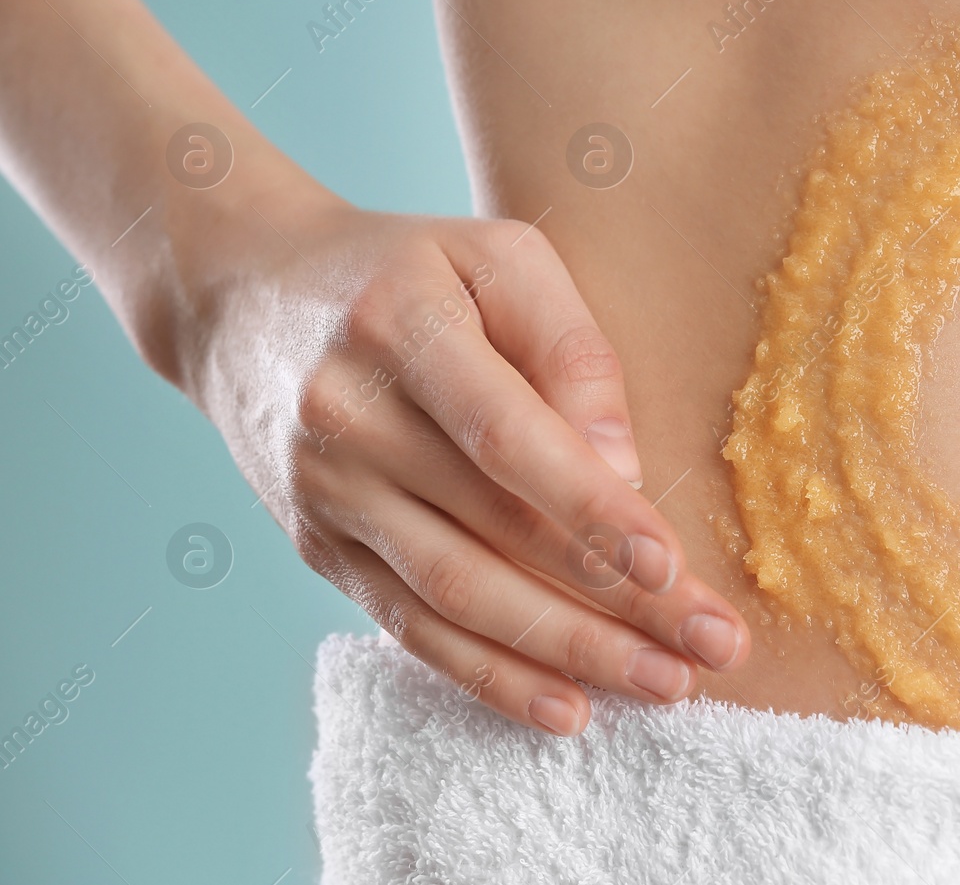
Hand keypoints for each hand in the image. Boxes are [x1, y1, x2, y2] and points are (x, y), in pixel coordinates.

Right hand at [182, 186, 748, 735]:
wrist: (241, 299)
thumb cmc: (405, 269)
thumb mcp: (496, 257)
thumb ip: (569, 345)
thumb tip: (623, 467)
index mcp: (402, 328)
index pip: (507, 437)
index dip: (589, 509)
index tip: (670, 566)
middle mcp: (349, 419)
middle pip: (495, 532)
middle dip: (615, 602)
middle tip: (713, 645)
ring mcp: (327, 493)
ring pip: (458, 596)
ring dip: (569, 652)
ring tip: (667, 683)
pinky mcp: (320, 547)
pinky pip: (412, 626)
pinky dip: (491, 675)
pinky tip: (568, 708)